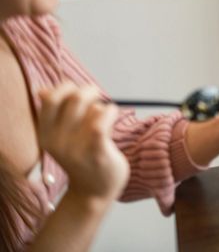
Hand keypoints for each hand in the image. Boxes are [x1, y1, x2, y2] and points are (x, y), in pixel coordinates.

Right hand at [37, 83, 128, 203]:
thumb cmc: (82, 157)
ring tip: (105, 117)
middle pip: (74, 97)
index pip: (51, 98)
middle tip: (97, 100)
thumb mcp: (61, 136)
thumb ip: (55, 113)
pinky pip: (103, 119)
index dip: (67, 88)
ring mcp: (76, 147)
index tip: (77, 94)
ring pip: (93, 107)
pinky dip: (111, 111)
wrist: (93, 192)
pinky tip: (113, 117)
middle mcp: (57, 140)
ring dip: (103, 106)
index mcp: (45, 133)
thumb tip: (43, 90)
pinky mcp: (96, 151)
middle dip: (90, 91)